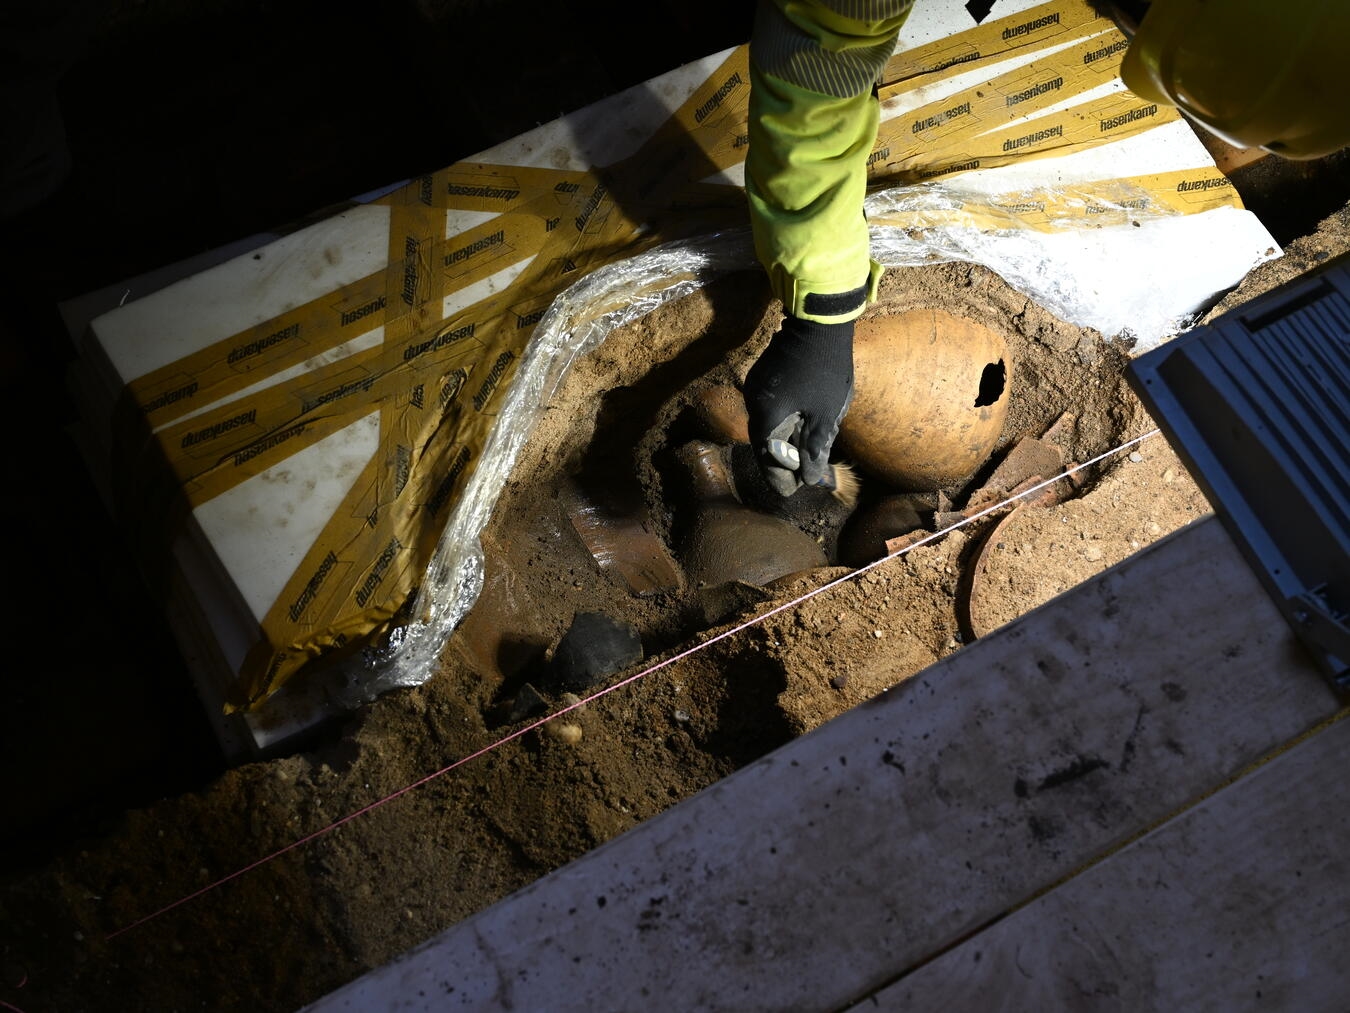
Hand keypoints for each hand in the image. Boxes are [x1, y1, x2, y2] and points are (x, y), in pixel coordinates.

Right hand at [743, 313, 853, 496]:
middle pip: (763, 442)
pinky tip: (796, 428)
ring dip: (780, 442)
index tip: (790, 493)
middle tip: (797, 479)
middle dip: (780, 462)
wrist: (820, 322)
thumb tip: (810, 477)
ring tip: (799, 457)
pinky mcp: (763, 376)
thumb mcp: (826, 414)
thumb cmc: (826, 370)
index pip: (768, 456)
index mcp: (766, 416)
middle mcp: (754, 402)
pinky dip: (780, 424)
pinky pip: (768, 408)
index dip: (780, 477)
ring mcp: (755, 386)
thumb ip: (815, 447)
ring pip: (765, 424)